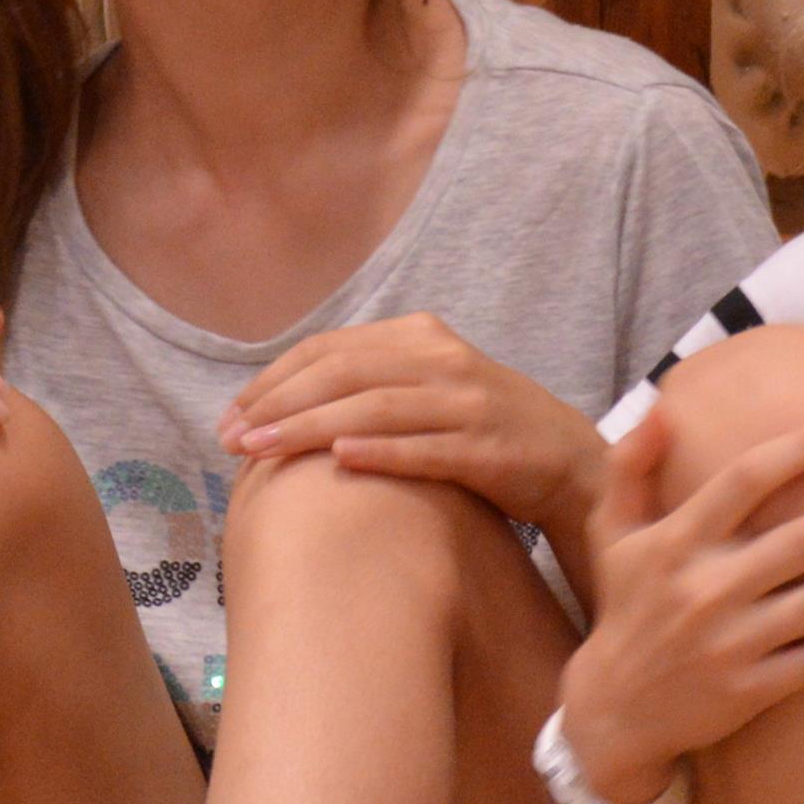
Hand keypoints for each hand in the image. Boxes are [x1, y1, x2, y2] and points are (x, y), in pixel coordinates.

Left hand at [220, 314, 599, 535]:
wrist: (574, 465)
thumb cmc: (486, 434)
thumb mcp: (430, 388)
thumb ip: (371, 384)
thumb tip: (283, 404)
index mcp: (421, 337)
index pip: (329, 349)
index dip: (273, 380)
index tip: (230, 417)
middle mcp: (443, 361)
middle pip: (342, 373)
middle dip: (278, 404)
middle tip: (230, 439)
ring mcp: (469, 403)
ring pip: (374, 407)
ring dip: (310, 428)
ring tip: (260, 451)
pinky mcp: (489, 449)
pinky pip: (425, 448)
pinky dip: (380, 451)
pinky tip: (339, 461)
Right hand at [556, 408, 803, 803]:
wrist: (612, 711)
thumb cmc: (623, 609)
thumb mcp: (612, 534)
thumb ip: (630, 467)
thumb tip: (662, 408)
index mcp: (676, 543)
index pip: (744, 482)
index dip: (797, 452)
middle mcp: (706, 589)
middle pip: (801, 539)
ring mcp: (731, 643)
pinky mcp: (751, 689)